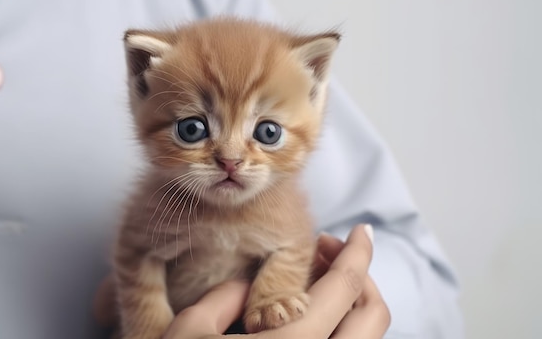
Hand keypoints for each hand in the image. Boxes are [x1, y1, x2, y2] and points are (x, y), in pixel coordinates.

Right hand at [163, 224, 389, 338]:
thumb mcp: (187, 334)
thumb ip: (222, 298)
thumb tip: (245, 287)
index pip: (345, 286)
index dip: (358, 251)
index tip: (362, 231)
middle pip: (372, 317)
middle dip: (361, 279)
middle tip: (326, 258)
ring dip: (351, 310)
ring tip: (313, 291)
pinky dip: (340, 335)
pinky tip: (305, 326)